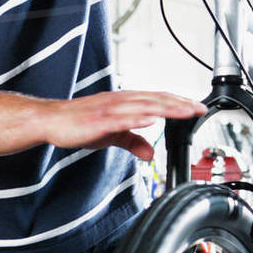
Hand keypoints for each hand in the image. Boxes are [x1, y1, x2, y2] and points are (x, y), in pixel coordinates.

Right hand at [38, 90, 206, 160]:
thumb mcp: (112, 135)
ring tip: (185, 111)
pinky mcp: (99, 119)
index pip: (158, 100)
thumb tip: (150, 152)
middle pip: (156, 100)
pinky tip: (153, 118)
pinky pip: (122, 118)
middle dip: (180, 104)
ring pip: (144, 106)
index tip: (198, 108)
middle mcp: (121, 101)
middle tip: (200, 109)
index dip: (179, 103)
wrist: (52, 121)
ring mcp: (111, 108)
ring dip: (166, 107)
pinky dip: (138, 117)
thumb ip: (132, 141)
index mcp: (125, 103)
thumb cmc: (79, 124)